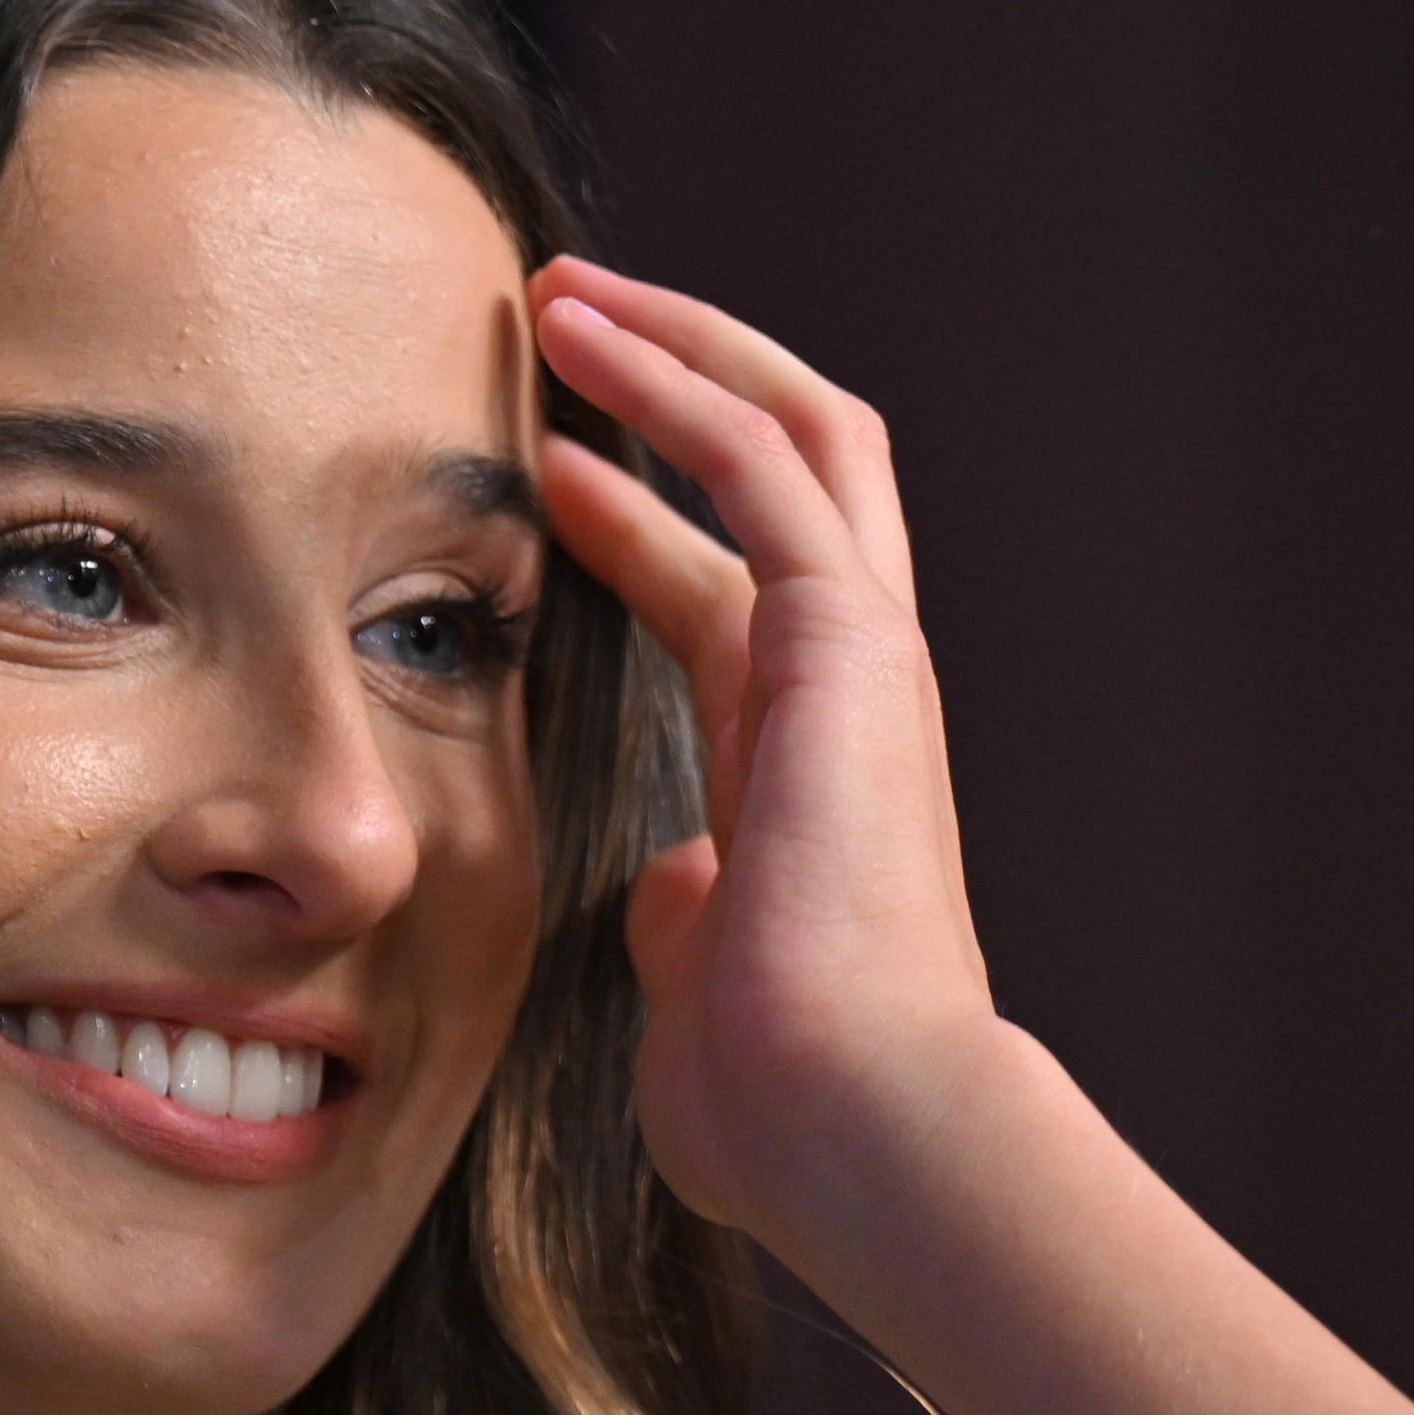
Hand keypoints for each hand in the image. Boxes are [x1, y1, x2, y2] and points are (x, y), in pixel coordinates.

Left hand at [525, 257, 1000, 1243]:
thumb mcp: (698, 992)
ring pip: (788, 434)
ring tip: (561, 290)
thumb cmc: (777, 1104)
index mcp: (803, 765)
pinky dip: (678, 386)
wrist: (857, 1124)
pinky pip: (765, 464)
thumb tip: (668, 893)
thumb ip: (685, 926)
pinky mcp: (851, 638)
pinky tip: (588, 341)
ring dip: (672, 349)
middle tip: (567, 316)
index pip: (726, 592)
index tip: (551, 467)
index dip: (639, 516)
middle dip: (679, 382)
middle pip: (787, 474)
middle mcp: (846, 687)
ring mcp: (862, 653)